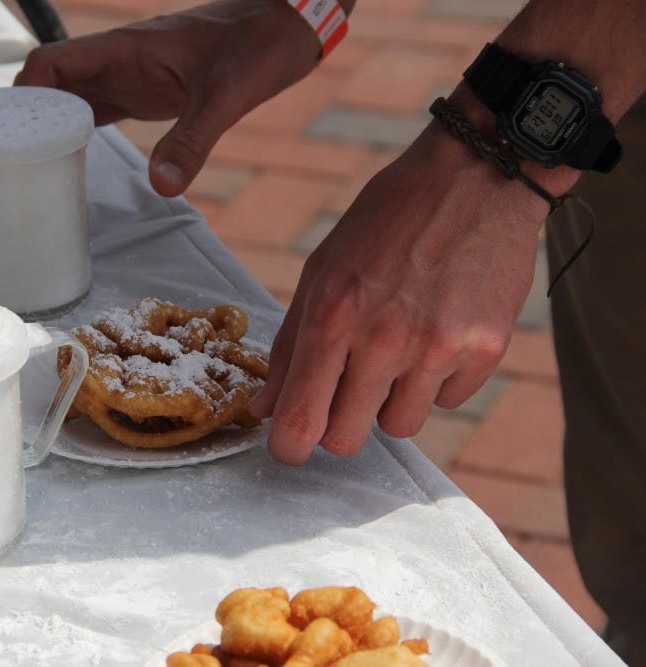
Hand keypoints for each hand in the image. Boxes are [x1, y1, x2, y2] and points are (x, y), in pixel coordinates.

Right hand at [14, 0, 317, 195]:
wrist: (282, 27)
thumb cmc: (255, 47)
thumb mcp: (226, 96)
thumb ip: (193, 139)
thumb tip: (162, 185)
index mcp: (125, 50)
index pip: (51, 62)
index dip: (23, 92)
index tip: (9, 131)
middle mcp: (119, 61)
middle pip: (53, 83)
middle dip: (28, 116)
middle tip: (13, 160)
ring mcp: (131, 75)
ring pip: (73, 97)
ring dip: (51, 125)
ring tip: (32, 165)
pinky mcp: (146, 90)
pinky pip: (100, 108)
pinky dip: (80, 130)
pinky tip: (72, 157)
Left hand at [249, 121, 556, 464]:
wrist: (475, 177)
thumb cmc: (386, 220)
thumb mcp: (321, 269)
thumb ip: (288, 345)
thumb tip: (263, 409)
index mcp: (333, 315)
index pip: (301, 421)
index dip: (288, 447)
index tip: (290, 446)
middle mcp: (384, 339)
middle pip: (348, 440)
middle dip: (338, 425)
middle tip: (344, 389)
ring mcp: (439, 347)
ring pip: (399, 427)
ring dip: (388, 402)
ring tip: (395, 350)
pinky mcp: (485, 349)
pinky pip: (446, 402)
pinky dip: (435, 381)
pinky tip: (436, 333)